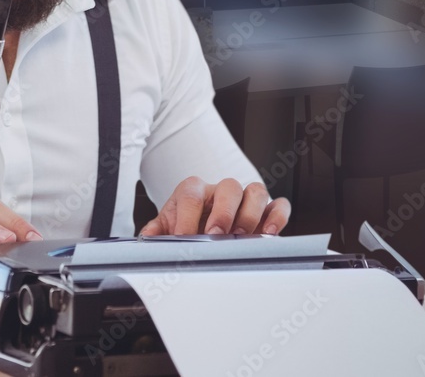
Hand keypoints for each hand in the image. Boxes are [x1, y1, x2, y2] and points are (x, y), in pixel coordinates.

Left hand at [139, 177, 290, 236]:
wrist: (201, 227)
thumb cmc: (185, 224)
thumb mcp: (166, 227)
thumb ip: (155, 231)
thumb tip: (146, 238)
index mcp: (193, 190)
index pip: (191, 194)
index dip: (187, 215)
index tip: (184, 237)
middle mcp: (220, 191)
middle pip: (229, 187)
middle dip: (223, 212)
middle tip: (216, 235)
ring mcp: (244, 199)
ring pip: (255, 191)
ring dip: (250, 213)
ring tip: (242, 236)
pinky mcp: (265, 211)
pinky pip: (278, 205)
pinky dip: (277, 216)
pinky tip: (268, 233)